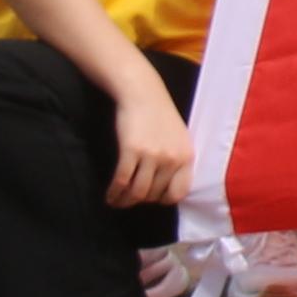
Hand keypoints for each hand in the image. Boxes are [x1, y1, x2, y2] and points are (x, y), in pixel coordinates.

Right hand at [106, 80, 193, 210]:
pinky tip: (110, 196)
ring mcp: (152, 156)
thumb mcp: (179, 139)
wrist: (144, 94)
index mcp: (187, 156)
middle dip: (140, 200)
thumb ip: (177, 161)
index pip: (179, 192)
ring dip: (125, 201)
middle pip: (154, 194)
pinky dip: (114, 193)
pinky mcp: (131, 151)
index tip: (153, 199)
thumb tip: (168, 188)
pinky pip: (121, 181)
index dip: (163, 200)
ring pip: (137, 192)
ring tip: (117, 201)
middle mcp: (172, 159)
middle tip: (130, 198)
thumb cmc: (161, 116)